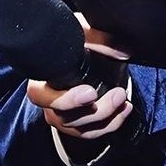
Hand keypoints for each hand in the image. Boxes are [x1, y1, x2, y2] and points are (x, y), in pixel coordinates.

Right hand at [26, 13, 132, 140]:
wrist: (87, 53)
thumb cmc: (78, 42)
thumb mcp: (84, 32)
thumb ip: (99, 37)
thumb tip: (123, 52)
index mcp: (41, 79)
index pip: (40, 96)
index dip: (65, 100)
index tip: (91, 93)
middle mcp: (48, 102)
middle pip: (65, 117)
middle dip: (96, 110)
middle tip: (118, 94)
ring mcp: (61, 116)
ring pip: (80, 128)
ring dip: (107, 117)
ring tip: (125, 100)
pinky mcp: (77, 124)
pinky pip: (91, 132)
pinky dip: (111, 124)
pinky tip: (125, 109)